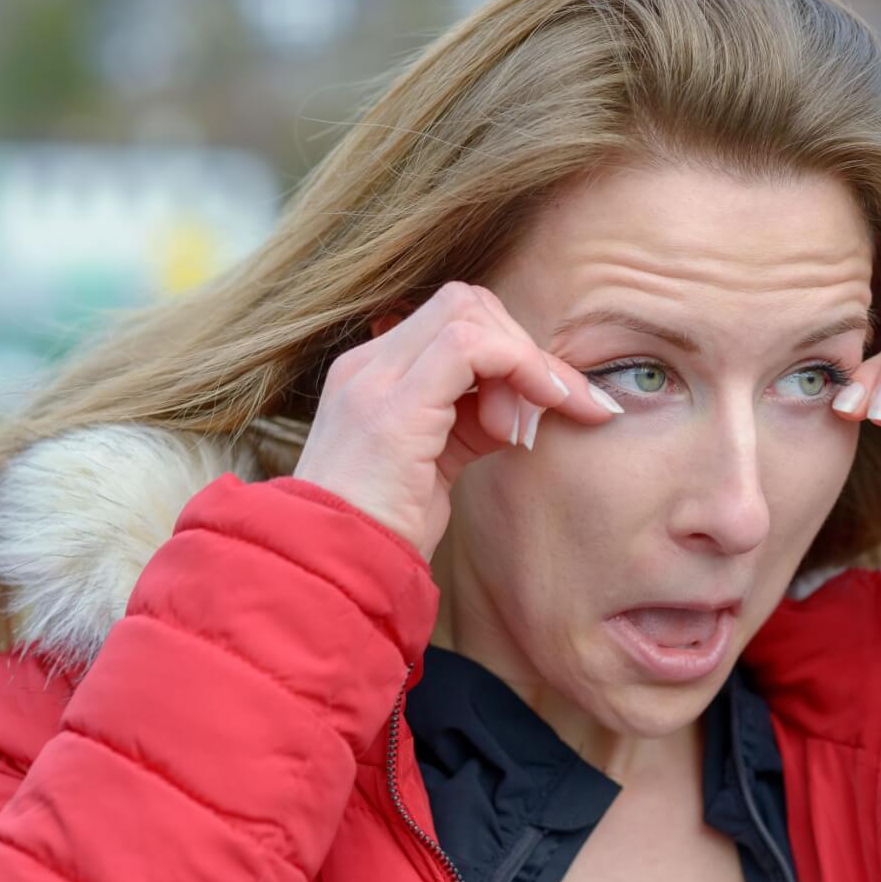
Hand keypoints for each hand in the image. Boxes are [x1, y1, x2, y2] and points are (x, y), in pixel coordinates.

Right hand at [294, 281, 619, 561]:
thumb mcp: (435, 466)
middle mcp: (368, 365)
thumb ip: (472, 422)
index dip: (510, 349)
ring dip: (522, 362)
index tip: (548, 402)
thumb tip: (527, 402)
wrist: (331, 578)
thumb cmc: (383, 534)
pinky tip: (521, 424)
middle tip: (549, 410)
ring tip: (521, 430)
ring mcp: (374, 380)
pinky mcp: (393, 408)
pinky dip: (517, 370)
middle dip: (523, 349)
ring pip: (470, 312)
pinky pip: (471, 346)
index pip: (453, 319)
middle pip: (467, 303)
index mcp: (372, 374)